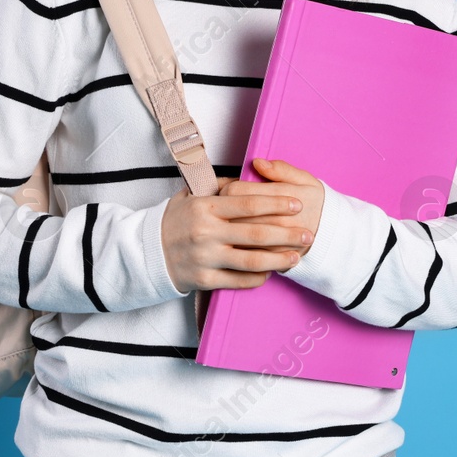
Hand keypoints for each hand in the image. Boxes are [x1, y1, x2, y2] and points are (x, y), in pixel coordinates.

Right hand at [160, 166, 313, 294]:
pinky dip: (258, 277)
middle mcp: (206, 232)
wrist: (148, 252)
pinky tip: (272, 272)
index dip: (276, 203)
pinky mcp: (204, 280)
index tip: (297, 204)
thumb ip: (219, 185)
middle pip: (256, 234)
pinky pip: (238, 280)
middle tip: (308, 234)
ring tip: (296, 257)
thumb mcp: (190, 195)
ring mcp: (206, 258)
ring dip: (278, 259)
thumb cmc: (175, 220)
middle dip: (287, 234)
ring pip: (251, 261)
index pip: (248, 204)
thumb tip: (249, 176)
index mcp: (206, 207)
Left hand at [221, 158, 324, 259]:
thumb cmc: (315, 203)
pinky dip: (240, 247)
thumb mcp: (305, 180)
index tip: (229, 189)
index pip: (238, 190)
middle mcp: (279, 219)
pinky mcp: (275, 257)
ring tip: (229, 223)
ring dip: (229, 229)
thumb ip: (281, 170)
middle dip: (225, 210)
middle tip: (225, 207)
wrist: (333, 234)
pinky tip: (239, 241)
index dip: (227, 188)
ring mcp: (276, 240)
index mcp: (284, 195)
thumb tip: (258, 163)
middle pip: (234, 213)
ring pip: (239, 235)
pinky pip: (248, 254)